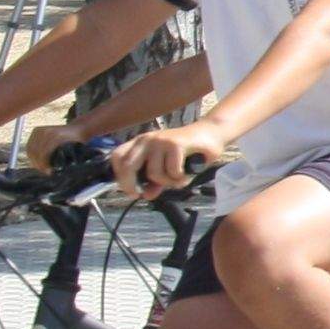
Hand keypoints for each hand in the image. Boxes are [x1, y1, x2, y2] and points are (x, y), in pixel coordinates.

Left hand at [113, 117, 230, 199]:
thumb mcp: (167, 169)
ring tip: (178, 179)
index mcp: (140, 143)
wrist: (212, 133)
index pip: (117, 158)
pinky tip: (187, 174)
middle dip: (132, 185)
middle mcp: (147, 139)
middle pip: (127, 166)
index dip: (120, 177)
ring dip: (168, 182)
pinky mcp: (175, 143)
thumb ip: (155, 181)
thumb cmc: (188, 151)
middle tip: (145, 194)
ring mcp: (161, 140)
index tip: (132, 190)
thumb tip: (146, 195)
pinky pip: (171, 171)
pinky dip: (180, 178)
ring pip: (153, 173)